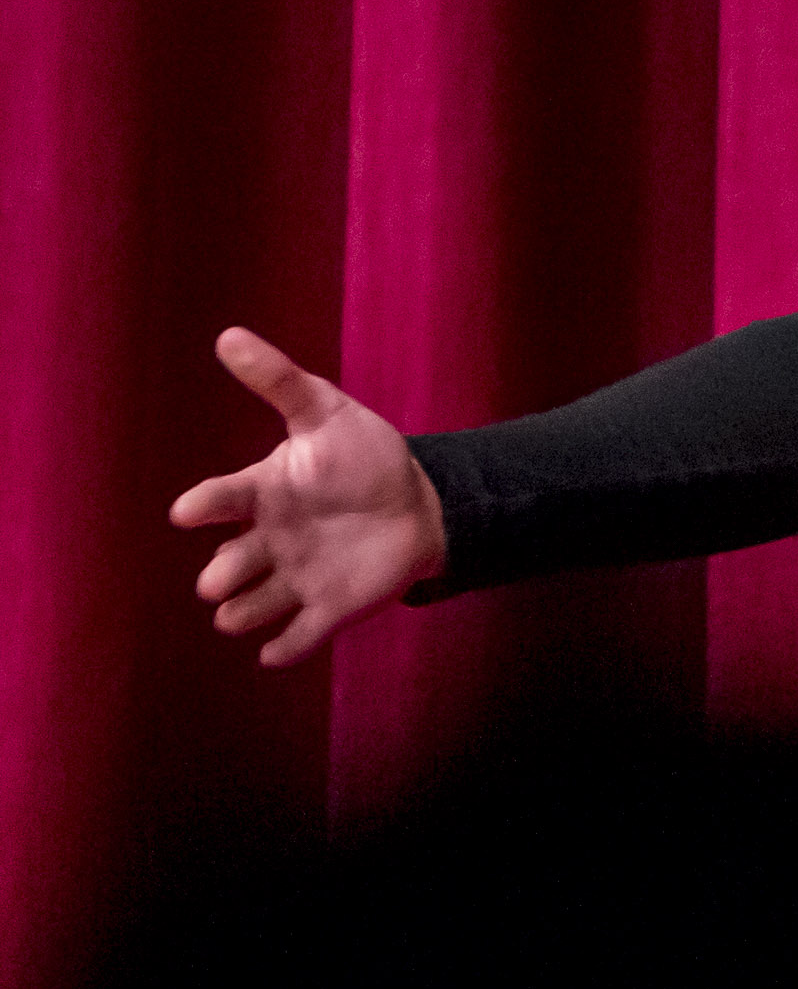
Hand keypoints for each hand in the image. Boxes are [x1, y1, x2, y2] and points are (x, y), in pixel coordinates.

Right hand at [168, 327, 443, 666]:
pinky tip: (274, 653)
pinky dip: (284, 648)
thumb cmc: (361, 455)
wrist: (418, 503)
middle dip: (221, 576)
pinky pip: (297, 638)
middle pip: (228, 567)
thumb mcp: (326, 412)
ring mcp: (295, 577)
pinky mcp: (328, 607)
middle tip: (222, 578)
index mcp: (263, 493)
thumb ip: (280, 380)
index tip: (188, 511)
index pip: (223, 499)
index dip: (205, 505)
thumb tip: (229, 335)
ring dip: (242, 614)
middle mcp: (268, 541)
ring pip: (251, 608)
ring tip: (239, 614)